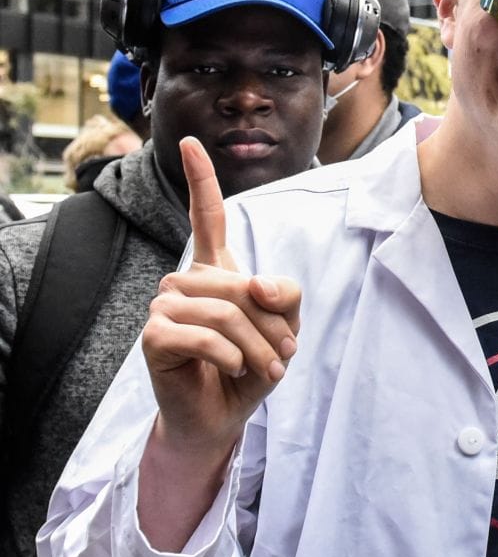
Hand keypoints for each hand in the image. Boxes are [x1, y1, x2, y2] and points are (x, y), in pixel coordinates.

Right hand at [141, 138, 301, 465]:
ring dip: (256, 344)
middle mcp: (184, 281)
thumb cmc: (252, 366)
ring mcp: (164, 306)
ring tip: (266, 366)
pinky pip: (203, 334)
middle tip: (284, 354)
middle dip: (272, 323)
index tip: (190, 142)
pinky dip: (230, 355)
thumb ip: (284, 297)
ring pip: (225, 309)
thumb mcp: (284, 327)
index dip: (200, 180)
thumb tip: (258, 283)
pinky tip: (234, 369)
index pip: (206, 218)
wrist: (222, 414)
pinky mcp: (154, 335)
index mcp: (215, 270)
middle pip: (241, 283)